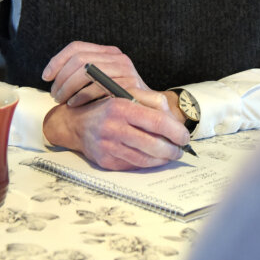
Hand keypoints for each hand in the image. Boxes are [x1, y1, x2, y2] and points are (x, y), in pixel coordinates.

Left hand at [42, 41, 148, 106]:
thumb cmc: (118, 99)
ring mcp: (125, 69)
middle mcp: (118, 57)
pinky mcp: (129, 84)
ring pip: (85, 71)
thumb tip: (51, 75)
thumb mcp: (101, 82)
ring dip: (68, 87)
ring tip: (62, 100)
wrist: (149, 111)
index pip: (76, 47)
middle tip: (54, 94)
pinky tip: (74, 104)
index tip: (46, 76)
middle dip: (61, 78)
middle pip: (79, 59)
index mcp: (108, 52)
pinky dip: (81, 96)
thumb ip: (83, 74)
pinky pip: (97, 86)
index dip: (57, 60)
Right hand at [43, 88, 190, 169]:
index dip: (175, 131)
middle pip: (153, 144)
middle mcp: (113, 127)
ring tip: (170, 155)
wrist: (75, 124)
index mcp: (121, 106)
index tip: (184, 136)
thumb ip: (152, 100)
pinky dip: (147, 164)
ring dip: (162, 159)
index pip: (157, 122)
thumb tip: (173, 119)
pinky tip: (153, 159)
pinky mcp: (105, 161)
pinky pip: (133, 166)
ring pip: (145, 159)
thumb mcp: (127, 93)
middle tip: (180, 149)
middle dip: (172, 150)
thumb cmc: (107, 107)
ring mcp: (108, 146)